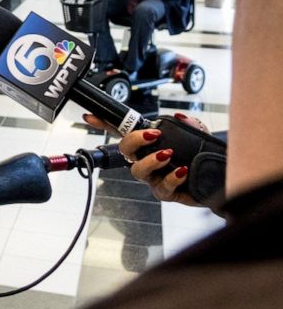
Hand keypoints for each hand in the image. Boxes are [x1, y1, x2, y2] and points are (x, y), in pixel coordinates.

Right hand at [83, 113, 203, 206]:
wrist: (218, 183)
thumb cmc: (202, 159)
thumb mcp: (199, 135)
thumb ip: (190, 124)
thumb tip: (179, 117)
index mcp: (149, 145)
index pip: (122, 132)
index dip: (104, 124)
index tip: (90, 116)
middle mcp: (146, 161)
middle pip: (124, 150)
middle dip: (133, 140)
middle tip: (151, 135)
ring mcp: (153, 178)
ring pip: (137, 171)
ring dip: (150, 161)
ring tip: (167, 154)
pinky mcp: (166, 192)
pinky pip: (161, 187)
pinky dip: (171, 178)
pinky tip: (182, 171)